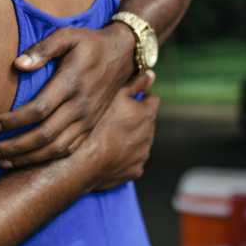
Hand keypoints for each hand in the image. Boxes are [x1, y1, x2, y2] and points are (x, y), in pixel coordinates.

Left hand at [0, 23, 136, 167]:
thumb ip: (42, 49)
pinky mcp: (91, 127)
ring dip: (28, 158)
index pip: (38, 110)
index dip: (14, 121)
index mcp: (71, 83)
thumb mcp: (66, 36)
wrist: (123, 55)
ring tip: (3, 162)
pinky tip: (27, 161)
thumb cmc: (88, 43)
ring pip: (56, 148)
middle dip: (15, 147)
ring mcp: (88, 119)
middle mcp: (81, 106)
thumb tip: (17, 65)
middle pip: (45, 135)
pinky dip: (47, 160)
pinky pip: (69, 150)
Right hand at [75, 73, 159, 191]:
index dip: (142, 98)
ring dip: (132, 138)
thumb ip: (135, 85)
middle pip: (147, 122)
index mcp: (147, 115)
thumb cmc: (102, 126)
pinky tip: (113, 153)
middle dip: (137, 119)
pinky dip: (127, 157)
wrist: (92, 161)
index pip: (153, 100)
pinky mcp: (136, 170)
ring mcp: (143, 154)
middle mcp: (149, 135)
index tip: (130, 100)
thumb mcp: (117, 98)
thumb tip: (151, 74)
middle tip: (117, 119)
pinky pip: (134, 160)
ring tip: (112, 137)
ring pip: (141, 141)